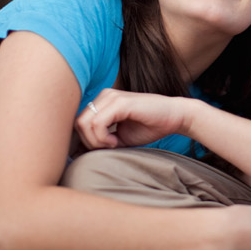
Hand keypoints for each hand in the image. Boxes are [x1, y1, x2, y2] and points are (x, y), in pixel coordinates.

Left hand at [75, 89, 190, 150]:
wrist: (174, 117)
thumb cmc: (149, 127)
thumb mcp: (118, 137)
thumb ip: (99, 140)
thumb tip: (75, 153)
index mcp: (102, 102)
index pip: (78, 123)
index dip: (83, 141)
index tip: (98, 152)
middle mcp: (104, 96)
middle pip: (77, 123)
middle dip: (88, 143)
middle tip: (107, 149)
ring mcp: (111, 97)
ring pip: (84, 124)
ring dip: (96, 141)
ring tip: (113, 145)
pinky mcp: (120, 102)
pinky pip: (97, 123)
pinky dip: (103, 138)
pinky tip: (116, 142)